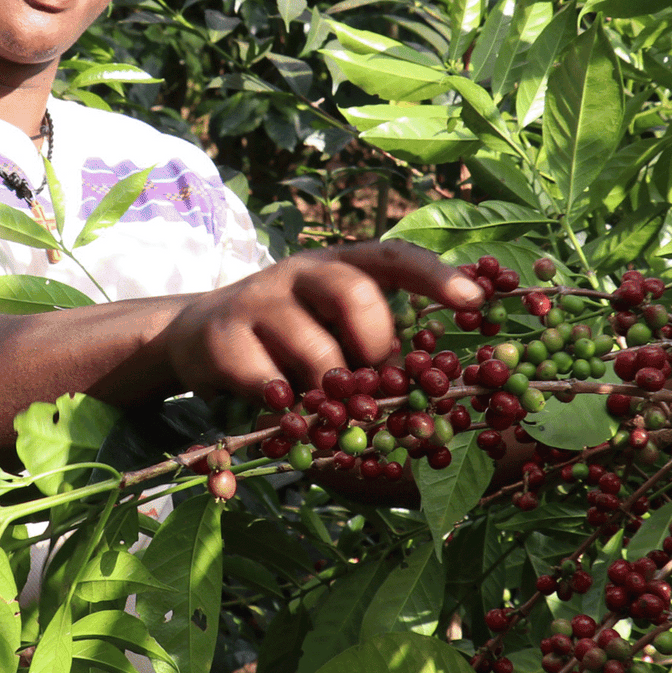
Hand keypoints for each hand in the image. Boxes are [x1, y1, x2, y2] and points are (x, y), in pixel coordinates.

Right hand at [160, 240, 486, 399]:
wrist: (195, 337)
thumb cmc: (286, 340)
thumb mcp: (331, 330)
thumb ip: (373, 350)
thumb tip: (432, 396)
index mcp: (337, 265)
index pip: (391, 256)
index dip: (435, 275)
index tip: (476, 299)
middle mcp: (298, 272)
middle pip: (353, 293)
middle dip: (377, 347)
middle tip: (377, 384)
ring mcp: (257, 301)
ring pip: (315, 351)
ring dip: (335, 395)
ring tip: (334, 414)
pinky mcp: (222, 339)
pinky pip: (270, 384)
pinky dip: (290, 410)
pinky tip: (289, 416)